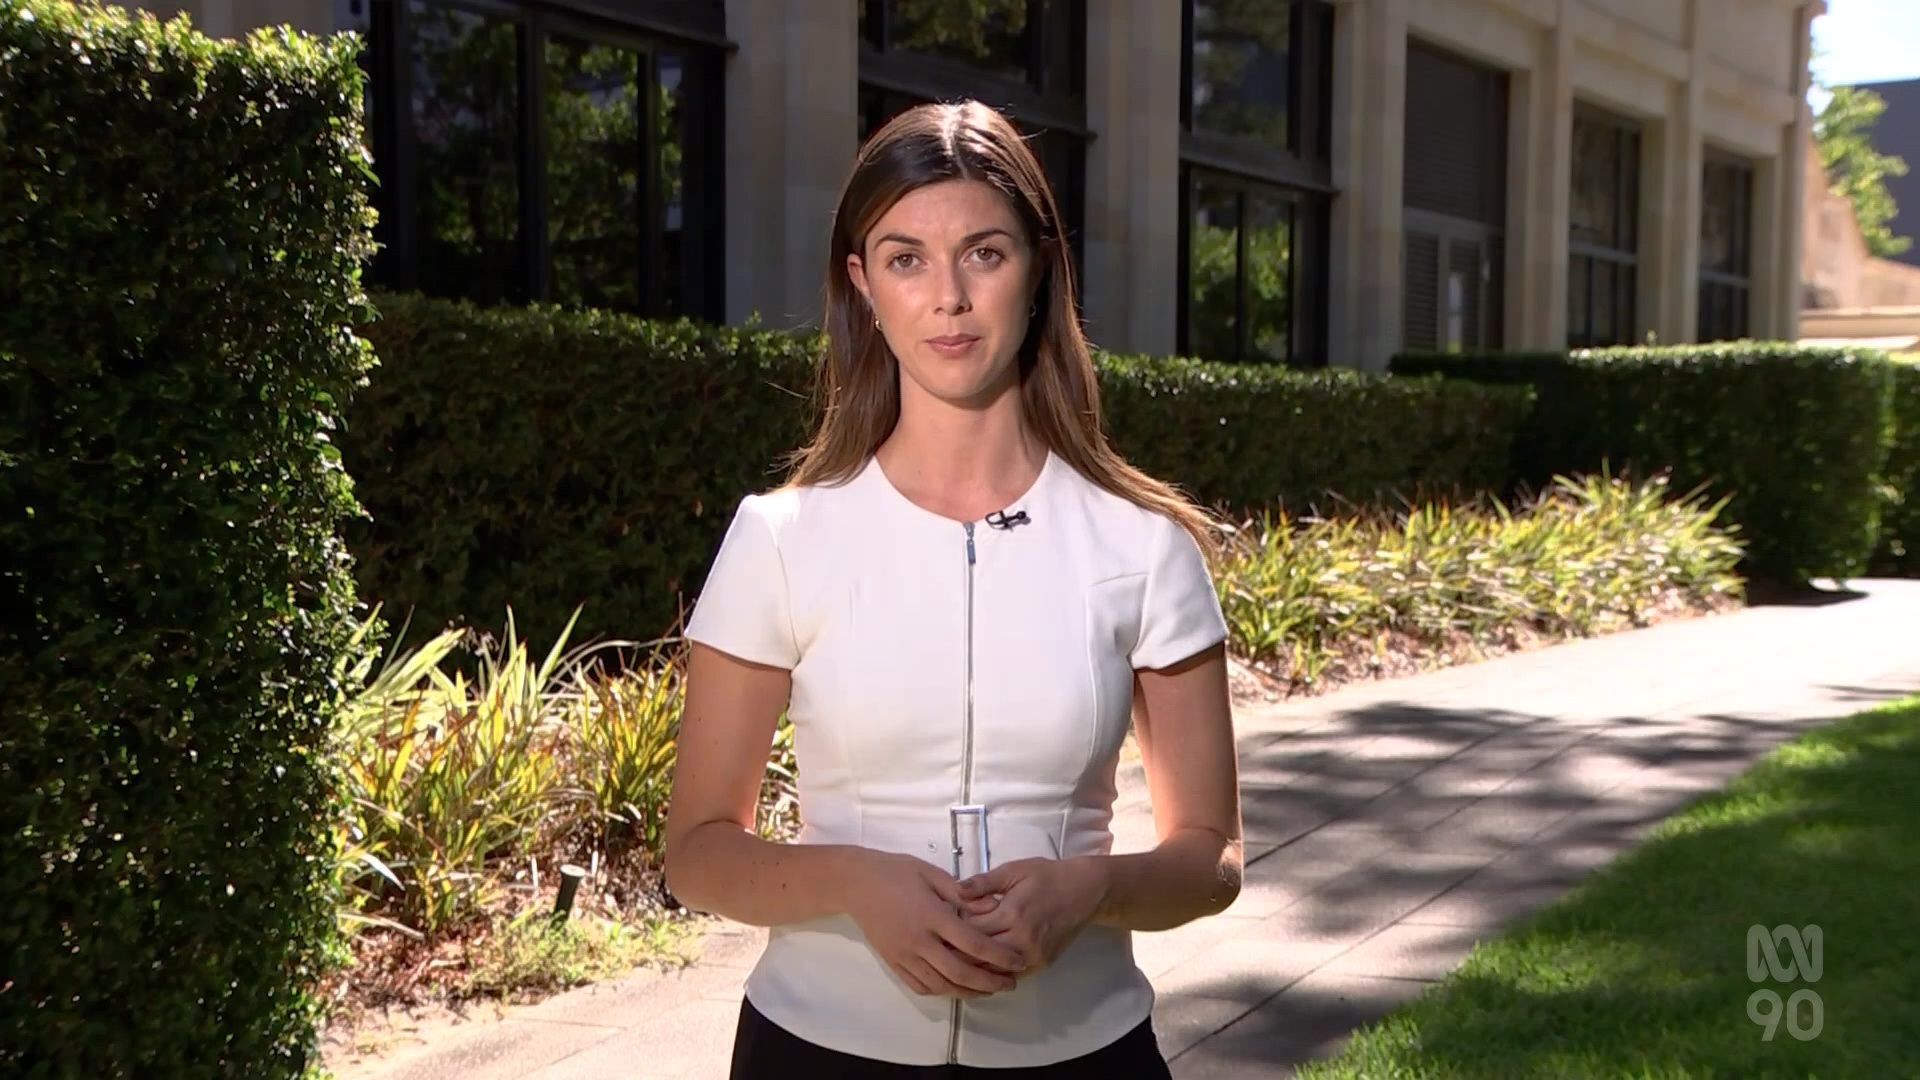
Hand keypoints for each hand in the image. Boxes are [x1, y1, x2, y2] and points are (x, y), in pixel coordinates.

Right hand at [842, 850, 1027, 998]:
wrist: (855, 883)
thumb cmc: (896, 872)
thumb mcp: (932, 873)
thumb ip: (963, 894)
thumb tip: (994, 909)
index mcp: (931, 915)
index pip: (972, 943)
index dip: (999, 956)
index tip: (1018, 962)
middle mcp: (918, 940)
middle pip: (959, 972)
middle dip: (989, 982)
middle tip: (1009, 984)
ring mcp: (904, 954)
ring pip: (940, 985)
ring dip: (968, 992)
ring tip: (988, 990)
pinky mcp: (893, 962)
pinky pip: (920, 986)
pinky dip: (941, 991)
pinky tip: (956, 988)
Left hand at [957, 857, 1108, 975]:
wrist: (1085, 891)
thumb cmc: (1048, 876)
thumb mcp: (1014, 870)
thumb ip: (984, 882)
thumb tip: (956, 891)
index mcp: (1012, 913)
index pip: (971, 930)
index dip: (955, 927)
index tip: (945, 922)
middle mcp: (1022, 939)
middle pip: (978, 954)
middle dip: (959, 950)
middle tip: (943, 944)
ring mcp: (1034, 956)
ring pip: (992, 970)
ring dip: (975, 965)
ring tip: (957, 956)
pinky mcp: (1042, 965)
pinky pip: (1010, 975)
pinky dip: (994, 972)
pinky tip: (983, 964)